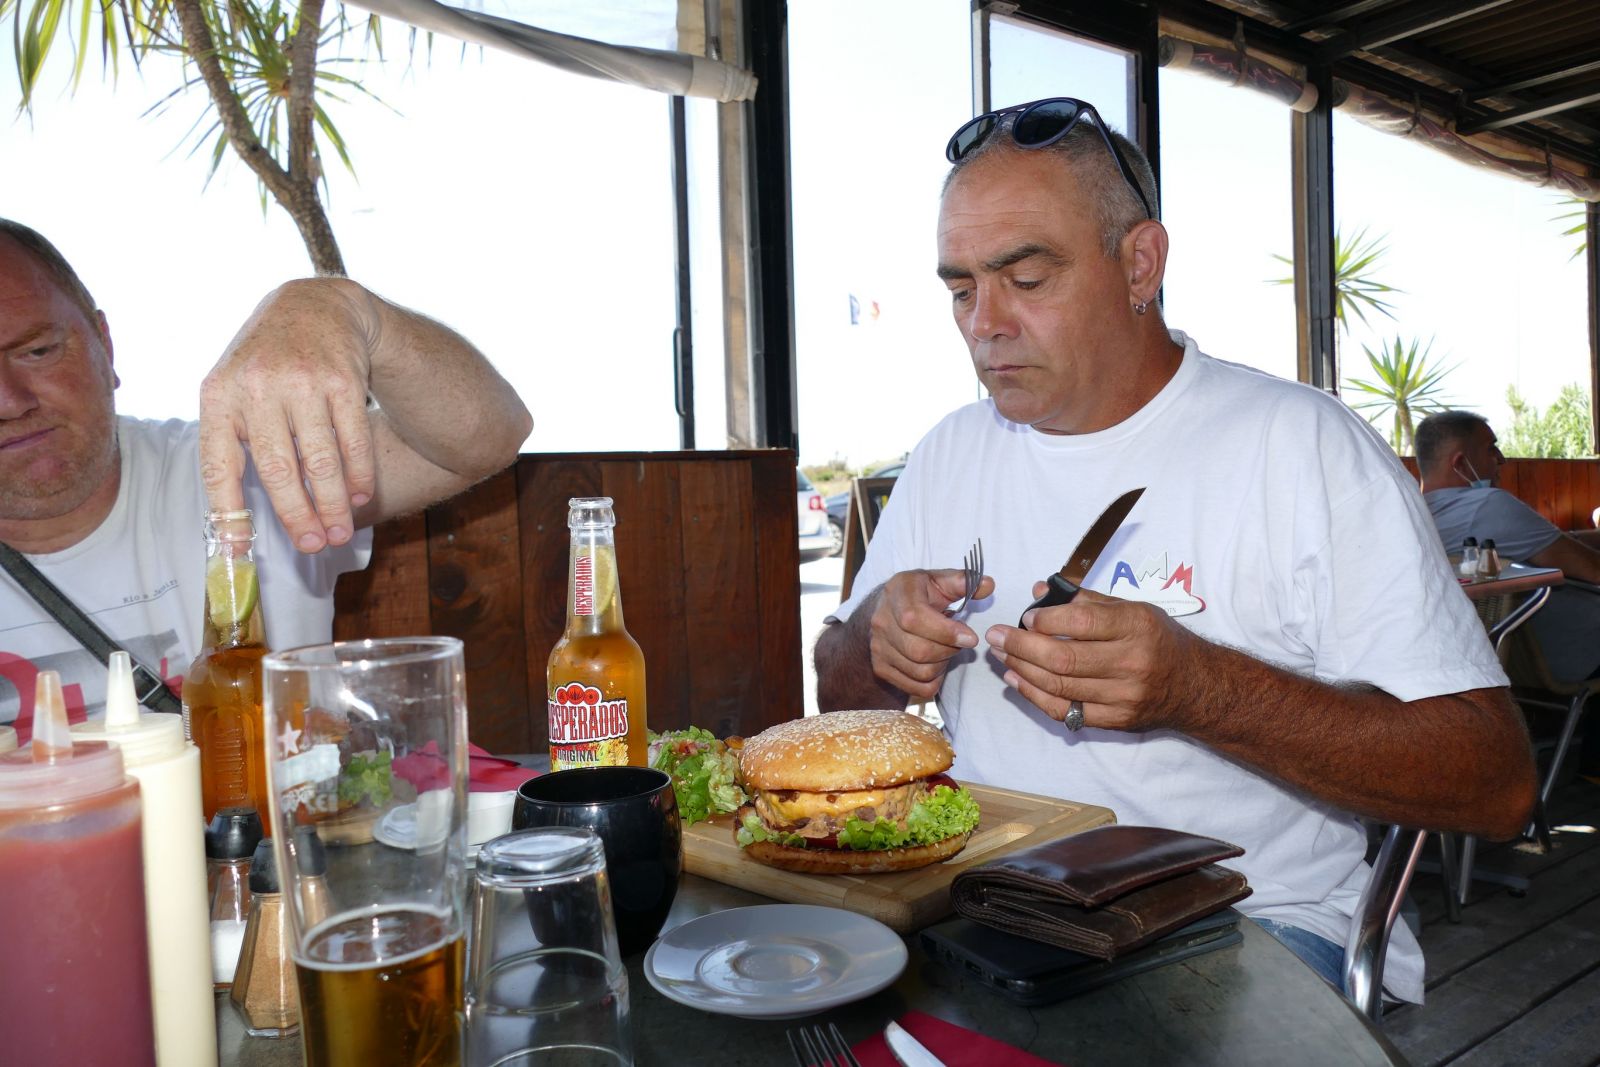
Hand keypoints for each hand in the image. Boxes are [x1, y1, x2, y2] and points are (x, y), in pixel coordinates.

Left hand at [199, 279, 379, 552]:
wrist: (314, 306)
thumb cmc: (267, 365)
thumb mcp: (234, 392)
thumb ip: (232, 446)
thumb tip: (233, 524)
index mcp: (218, 396)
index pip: (217, 465)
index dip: (227, 512)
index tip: (237, 552)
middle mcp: (257, 386)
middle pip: (278, 470)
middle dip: (298, 516)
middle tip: (313, 546)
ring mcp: (303, 381)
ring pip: (321, 461)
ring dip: (334, 505)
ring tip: (340, 532)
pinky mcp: (343, 379)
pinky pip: (354, 441)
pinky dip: (359, 475)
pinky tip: (360, 496)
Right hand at [868, 569, 994, 699]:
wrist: (888, 608)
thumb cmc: (920, 594)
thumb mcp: (940, 581)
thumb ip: (964, 582)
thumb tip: (988, 585)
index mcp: (897, 593)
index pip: (915, 618)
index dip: (946, 632)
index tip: (970, 638)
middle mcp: (881, 621)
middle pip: (918, 650)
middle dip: (949, 650)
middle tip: (960, 642)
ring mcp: (878, 647)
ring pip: (919, 671)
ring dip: (942, 665)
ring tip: (945, 650)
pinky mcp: (880, 667)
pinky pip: (916, 687)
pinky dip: (933, 681)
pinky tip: (936, 664)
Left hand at [984, 586, 1203, 729]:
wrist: (1195, 685)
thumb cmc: (1158, 640)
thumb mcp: (1132, 609)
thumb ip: (1085, 600)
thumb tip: (1039, 591)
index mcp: (1137, 626)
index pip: (1082, 622)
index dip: (1046, 620)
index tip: (1025, 617)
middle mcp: (1132, 662)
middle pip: (1064, 659)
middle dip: (1021, 646)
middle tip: (996, 636)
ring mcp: (1124, 696)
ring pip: (1060, 686)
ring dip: (1022, 670)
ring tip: (1001, 655)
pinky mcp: (1116, 720)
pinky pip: (1066, 711)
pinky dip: (1035, 696)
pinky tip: (1017, 680)